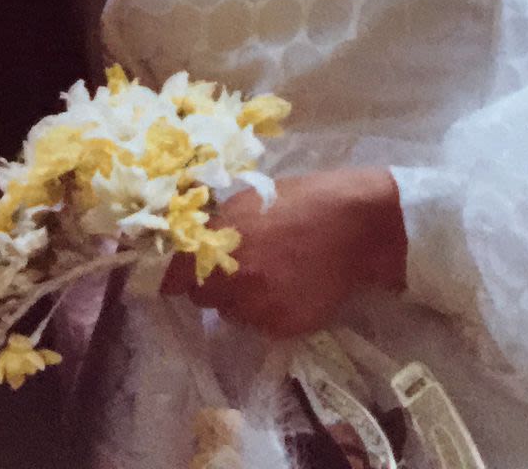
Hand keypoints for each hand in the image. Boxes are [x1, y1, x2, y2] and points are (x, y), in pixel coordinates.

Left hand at [163, 167, 406, 338]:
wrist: (355, 225)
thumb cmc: (301, 201)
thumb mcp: (248, 201)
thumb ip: (214, 226)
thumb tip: (183, 244)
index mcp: (218, 238)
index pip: (172, 274)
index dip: (172, 276)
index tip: (173, 276)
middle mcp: (230, 275)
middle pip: (201, 295)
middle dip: (212, 285)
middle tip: (237, 270)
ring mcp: (256, 304)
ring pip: (231, 313)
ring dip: (241, 300)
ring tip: (271, 277)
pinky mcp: (281, 326)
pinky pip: (261, 325)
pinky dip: (269, 313)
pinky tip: (290, 290)